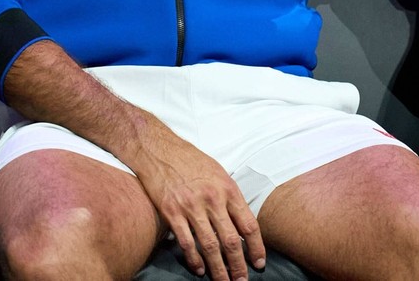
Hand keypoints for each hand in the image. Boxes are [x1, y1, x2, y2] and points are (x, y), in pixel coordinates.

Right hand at [128, 124, 264, 280]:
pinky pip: (187, 242)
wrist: (160, 150)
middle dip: (239, 265)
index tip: (259, 263)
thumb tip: (241, 222)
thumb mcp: (218, 173)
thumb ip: (230, 197)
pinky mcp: (172, 212)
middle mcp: (212, 199)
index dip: (256, 247)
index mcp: (228, 189)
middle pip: (231, 241)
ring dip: (218, 269)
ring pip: (210, 246)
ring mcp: (191, 207)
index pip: (248, 224)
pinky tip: (199, 270)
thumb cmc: (191, 161)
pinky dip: (194, 259)